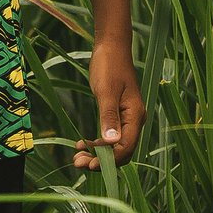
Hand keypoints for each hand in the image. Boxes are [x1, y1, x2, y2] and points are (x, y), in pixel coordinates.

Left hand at [73, 38, 145, 171]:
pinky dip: (98, 142)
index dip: (108, 160)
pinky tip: (82, 144)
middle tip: (78, 164)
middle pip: (121, 150)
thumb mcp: (106, 90)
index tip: (89, 165)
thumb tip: (112, 143)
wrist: (110, 47)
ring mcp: (127, 118)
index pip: (126, 148)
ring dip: (97, 153)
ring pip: (115, 144)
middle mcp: (134, 121)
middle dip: (101, 160)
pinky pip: (110, 135)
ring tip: (77, 156)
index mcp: (135, 116)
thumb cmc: (109, 66)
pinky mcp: (118, 113)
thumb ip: (109, 116)